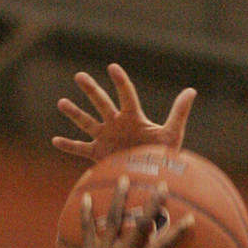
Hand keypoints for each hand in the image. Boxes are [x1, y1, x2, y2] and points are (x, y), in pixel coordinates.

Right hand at [53, 63, 195, 160]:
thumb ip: (179, 112)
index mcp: (133, 117)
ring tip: (61, 102)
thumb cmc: (164, 156)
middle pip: (102, 104)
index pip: (126, 95)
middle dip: (91, 90)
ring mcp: (106, 137)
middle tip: (79, 76)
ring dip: (74, 113)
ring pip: (87, 122)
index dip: (120, 82)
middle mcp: (117, 123)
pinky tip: (55, 140)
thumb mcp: (172, 134)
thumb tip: (191, 90)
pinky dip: (68, 145)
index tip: (112, 68)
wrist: (152, 180)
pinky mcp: (99, 154)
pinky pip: (81, 149)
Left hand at [60, 177, 193, 247]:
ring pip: (114, 219)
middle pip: (140, 225)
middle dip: (152, 204)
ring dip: (120, 197)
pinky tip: (86, 196)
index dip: (177, 232)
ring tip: (125, 179)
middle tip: (162, 186)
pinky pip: (87, 227)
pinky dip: (86, 211)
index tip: (189, 219)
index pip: (161, 247)